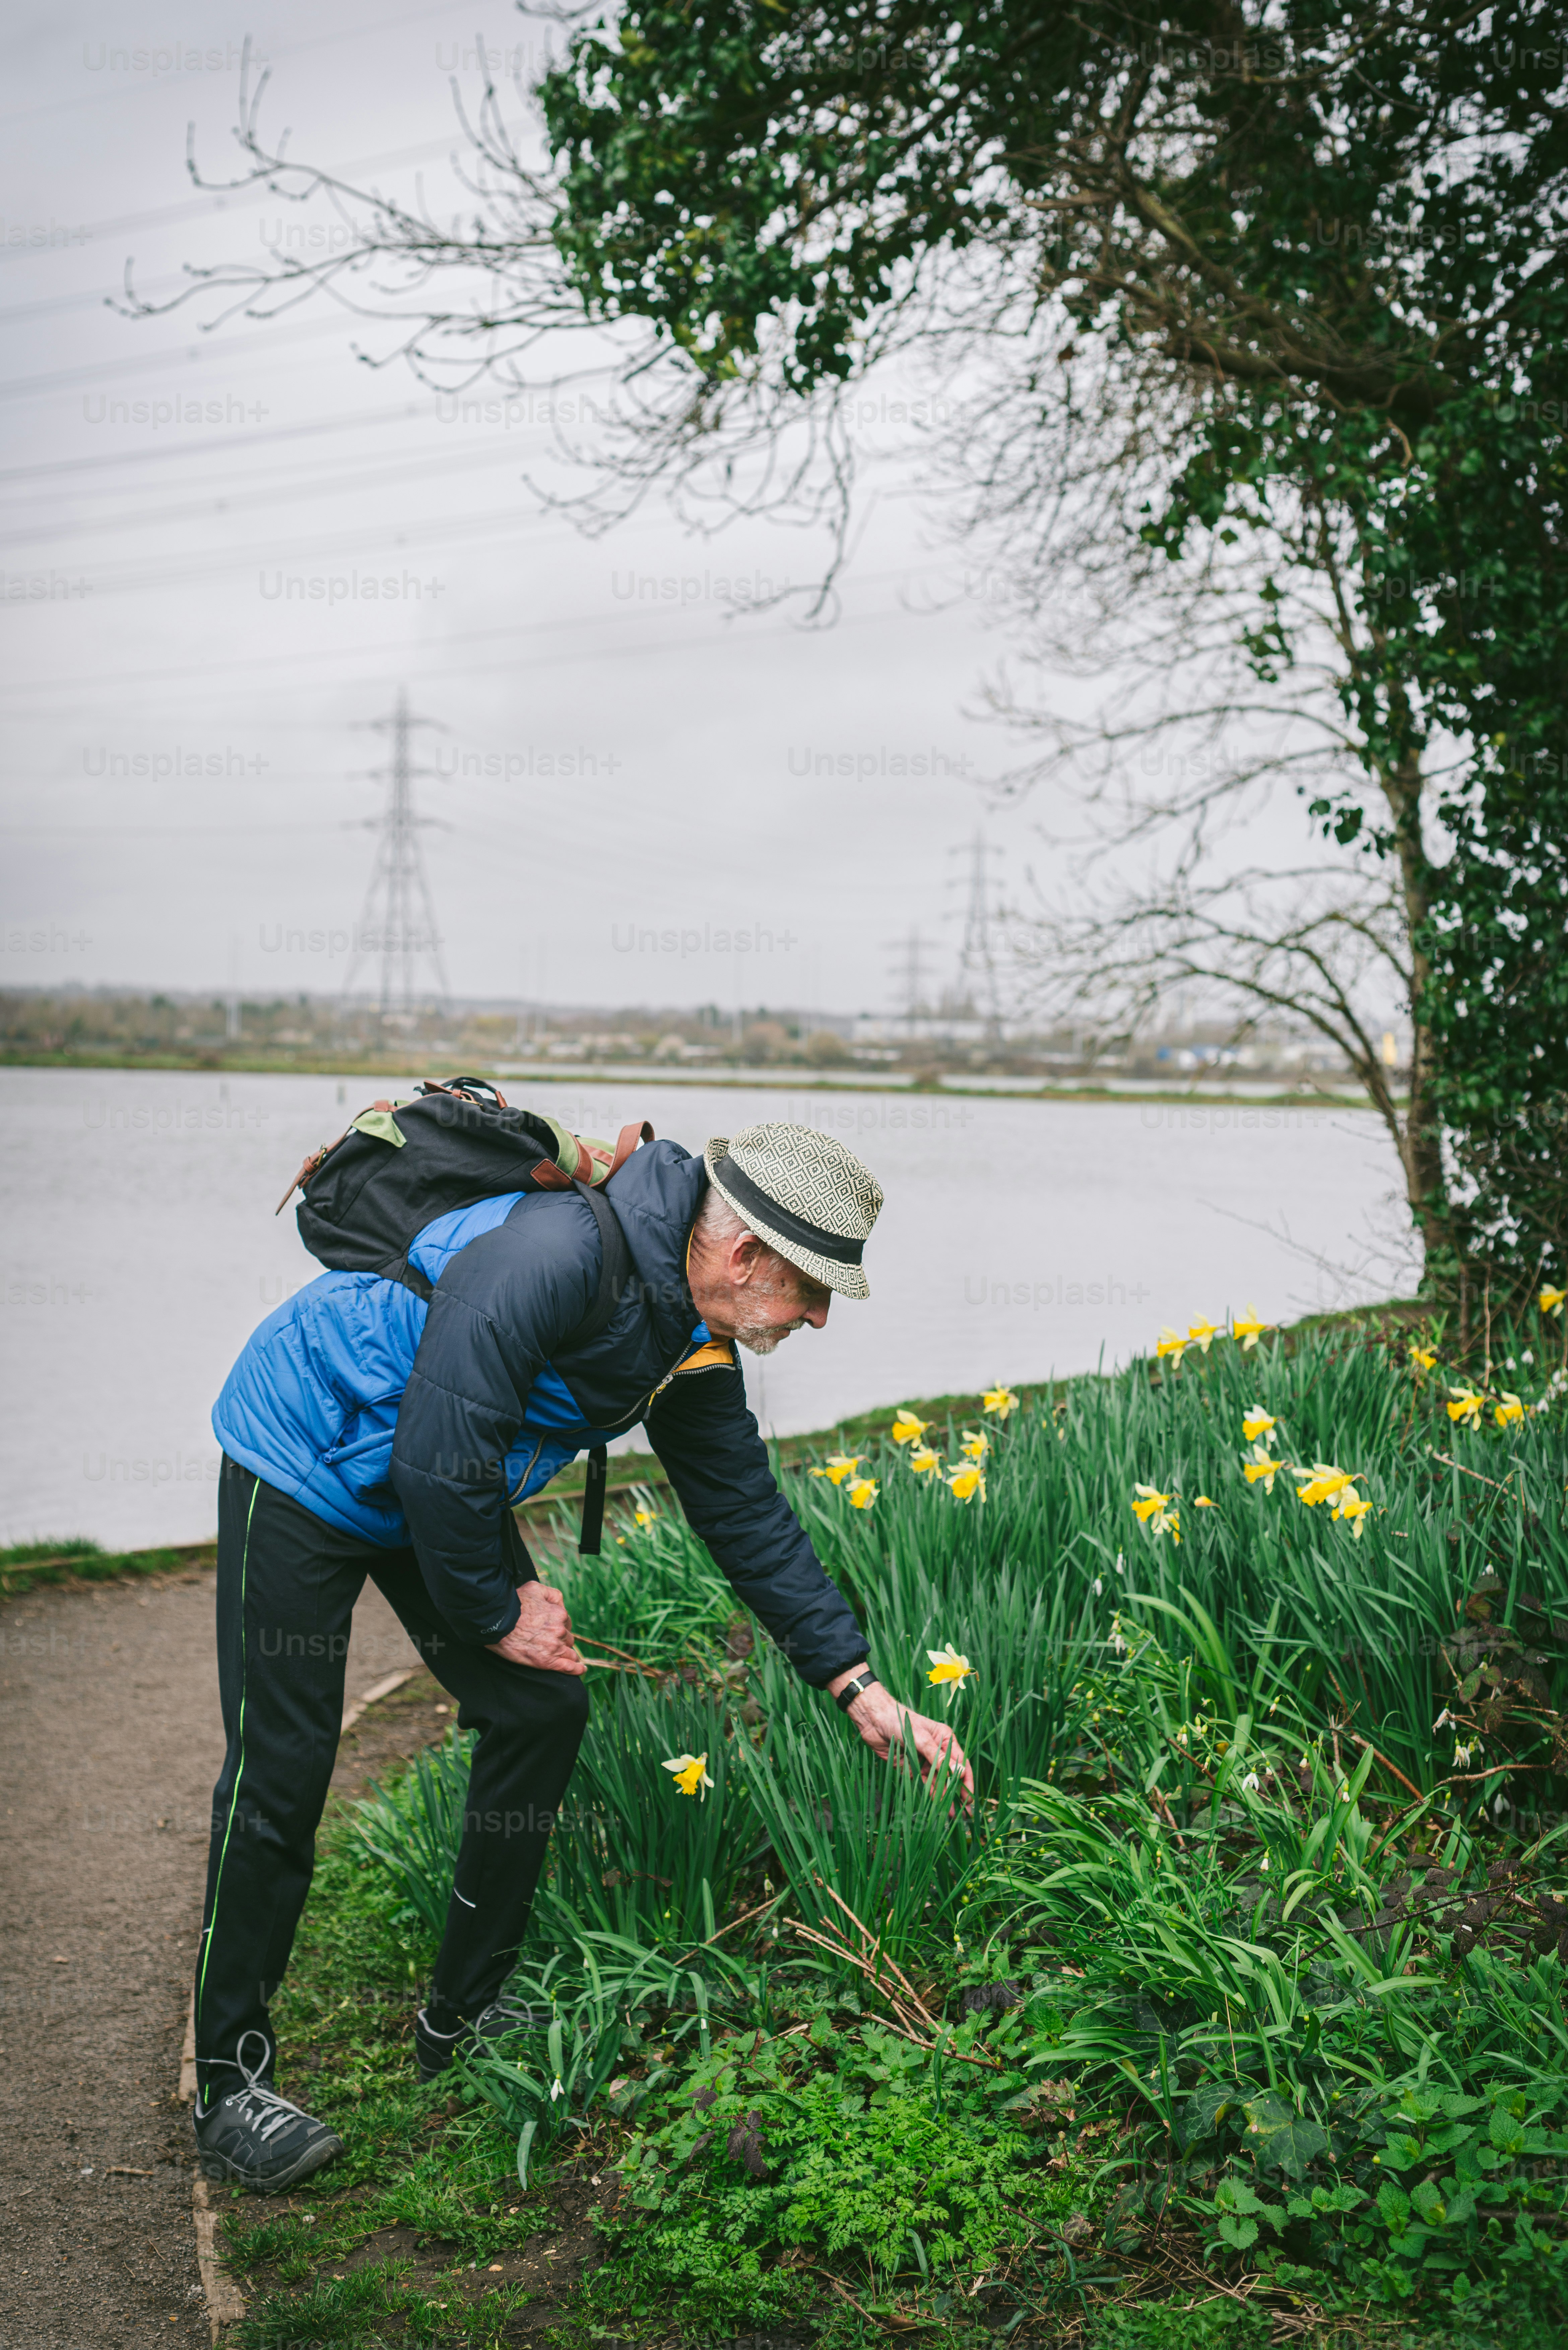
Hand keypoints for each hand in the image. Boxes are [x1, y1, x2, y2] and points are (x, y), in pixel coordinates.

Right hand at [486, 1581, 586, 1676]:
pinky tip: (581, 1669)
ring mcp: (553, 1647)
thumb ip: (553, 1595)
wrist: (496, 1621)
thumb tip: (561, 1605)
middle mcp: (559, 1630)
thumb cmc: (513, 1604)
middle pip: (567, 1638)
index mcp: (559, 1613)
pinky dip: (576, 1669)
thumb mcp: (535, 1588)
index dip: (559, 1625)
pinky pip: (567, 1667)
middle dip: (562, 1640)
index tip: (551, 1628)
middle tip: (549, 1641)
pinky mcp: (545, 1661)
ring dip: (568, 1654)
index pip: (566, 1622)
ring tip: (567, 1658)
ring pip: (569, 1652)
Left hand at [829, 1668, 974, 1803]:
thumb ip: (937, 1757)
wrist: (873, 1720)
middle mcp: (936, 1751)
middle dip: (958, 1792)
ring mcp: (924, 1760)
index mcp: (944, 1739)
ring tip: (952, 1815)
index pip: (960, 1763)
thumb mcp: (920, 1738)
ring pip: (937, 1781)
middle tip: (966, 1812)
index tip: (970, 1797)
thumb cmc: (899, 1721)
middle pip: (951, 1775)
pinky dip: (929, 1794)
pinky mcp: (911, 1767)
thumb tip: (958, 1772)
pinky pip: (923, 1783)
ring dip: (944, 1797)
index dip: (966, 1780)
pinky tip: (935, 1806)